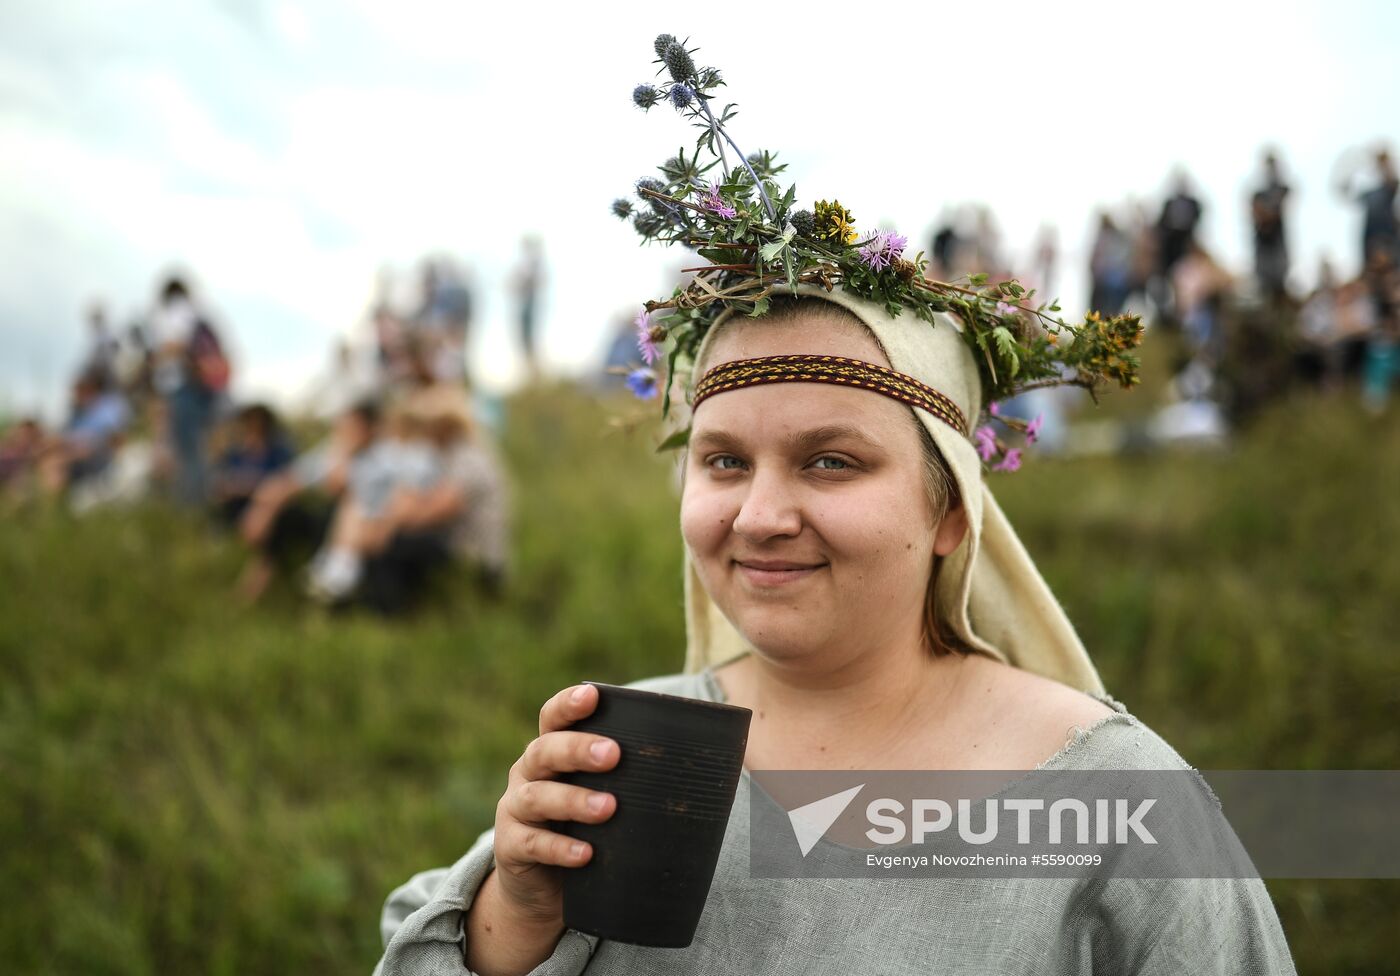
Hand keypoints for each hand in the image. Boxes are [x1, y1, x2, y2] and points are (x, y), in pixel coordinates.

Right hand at [489, 684, 619, 927]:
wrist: (543, 889)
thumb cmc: (586, 830)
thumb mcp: (604, 796)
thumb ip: (630, 779)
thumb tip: (704, 767)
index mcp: (551, 753)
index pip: (553, 718)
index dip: (568, 704)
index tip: (592, 695)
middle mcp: (528, 774)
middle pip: (545, 751)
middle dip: (577, 749)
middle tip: (613, 754)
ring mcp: (515, 810)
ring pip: (537, 796)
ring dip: (573, 800)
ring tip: (608, 807)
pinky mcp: (510, 848)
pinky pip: (531, 844)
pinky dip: (559, 848)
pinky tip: (586, 854)